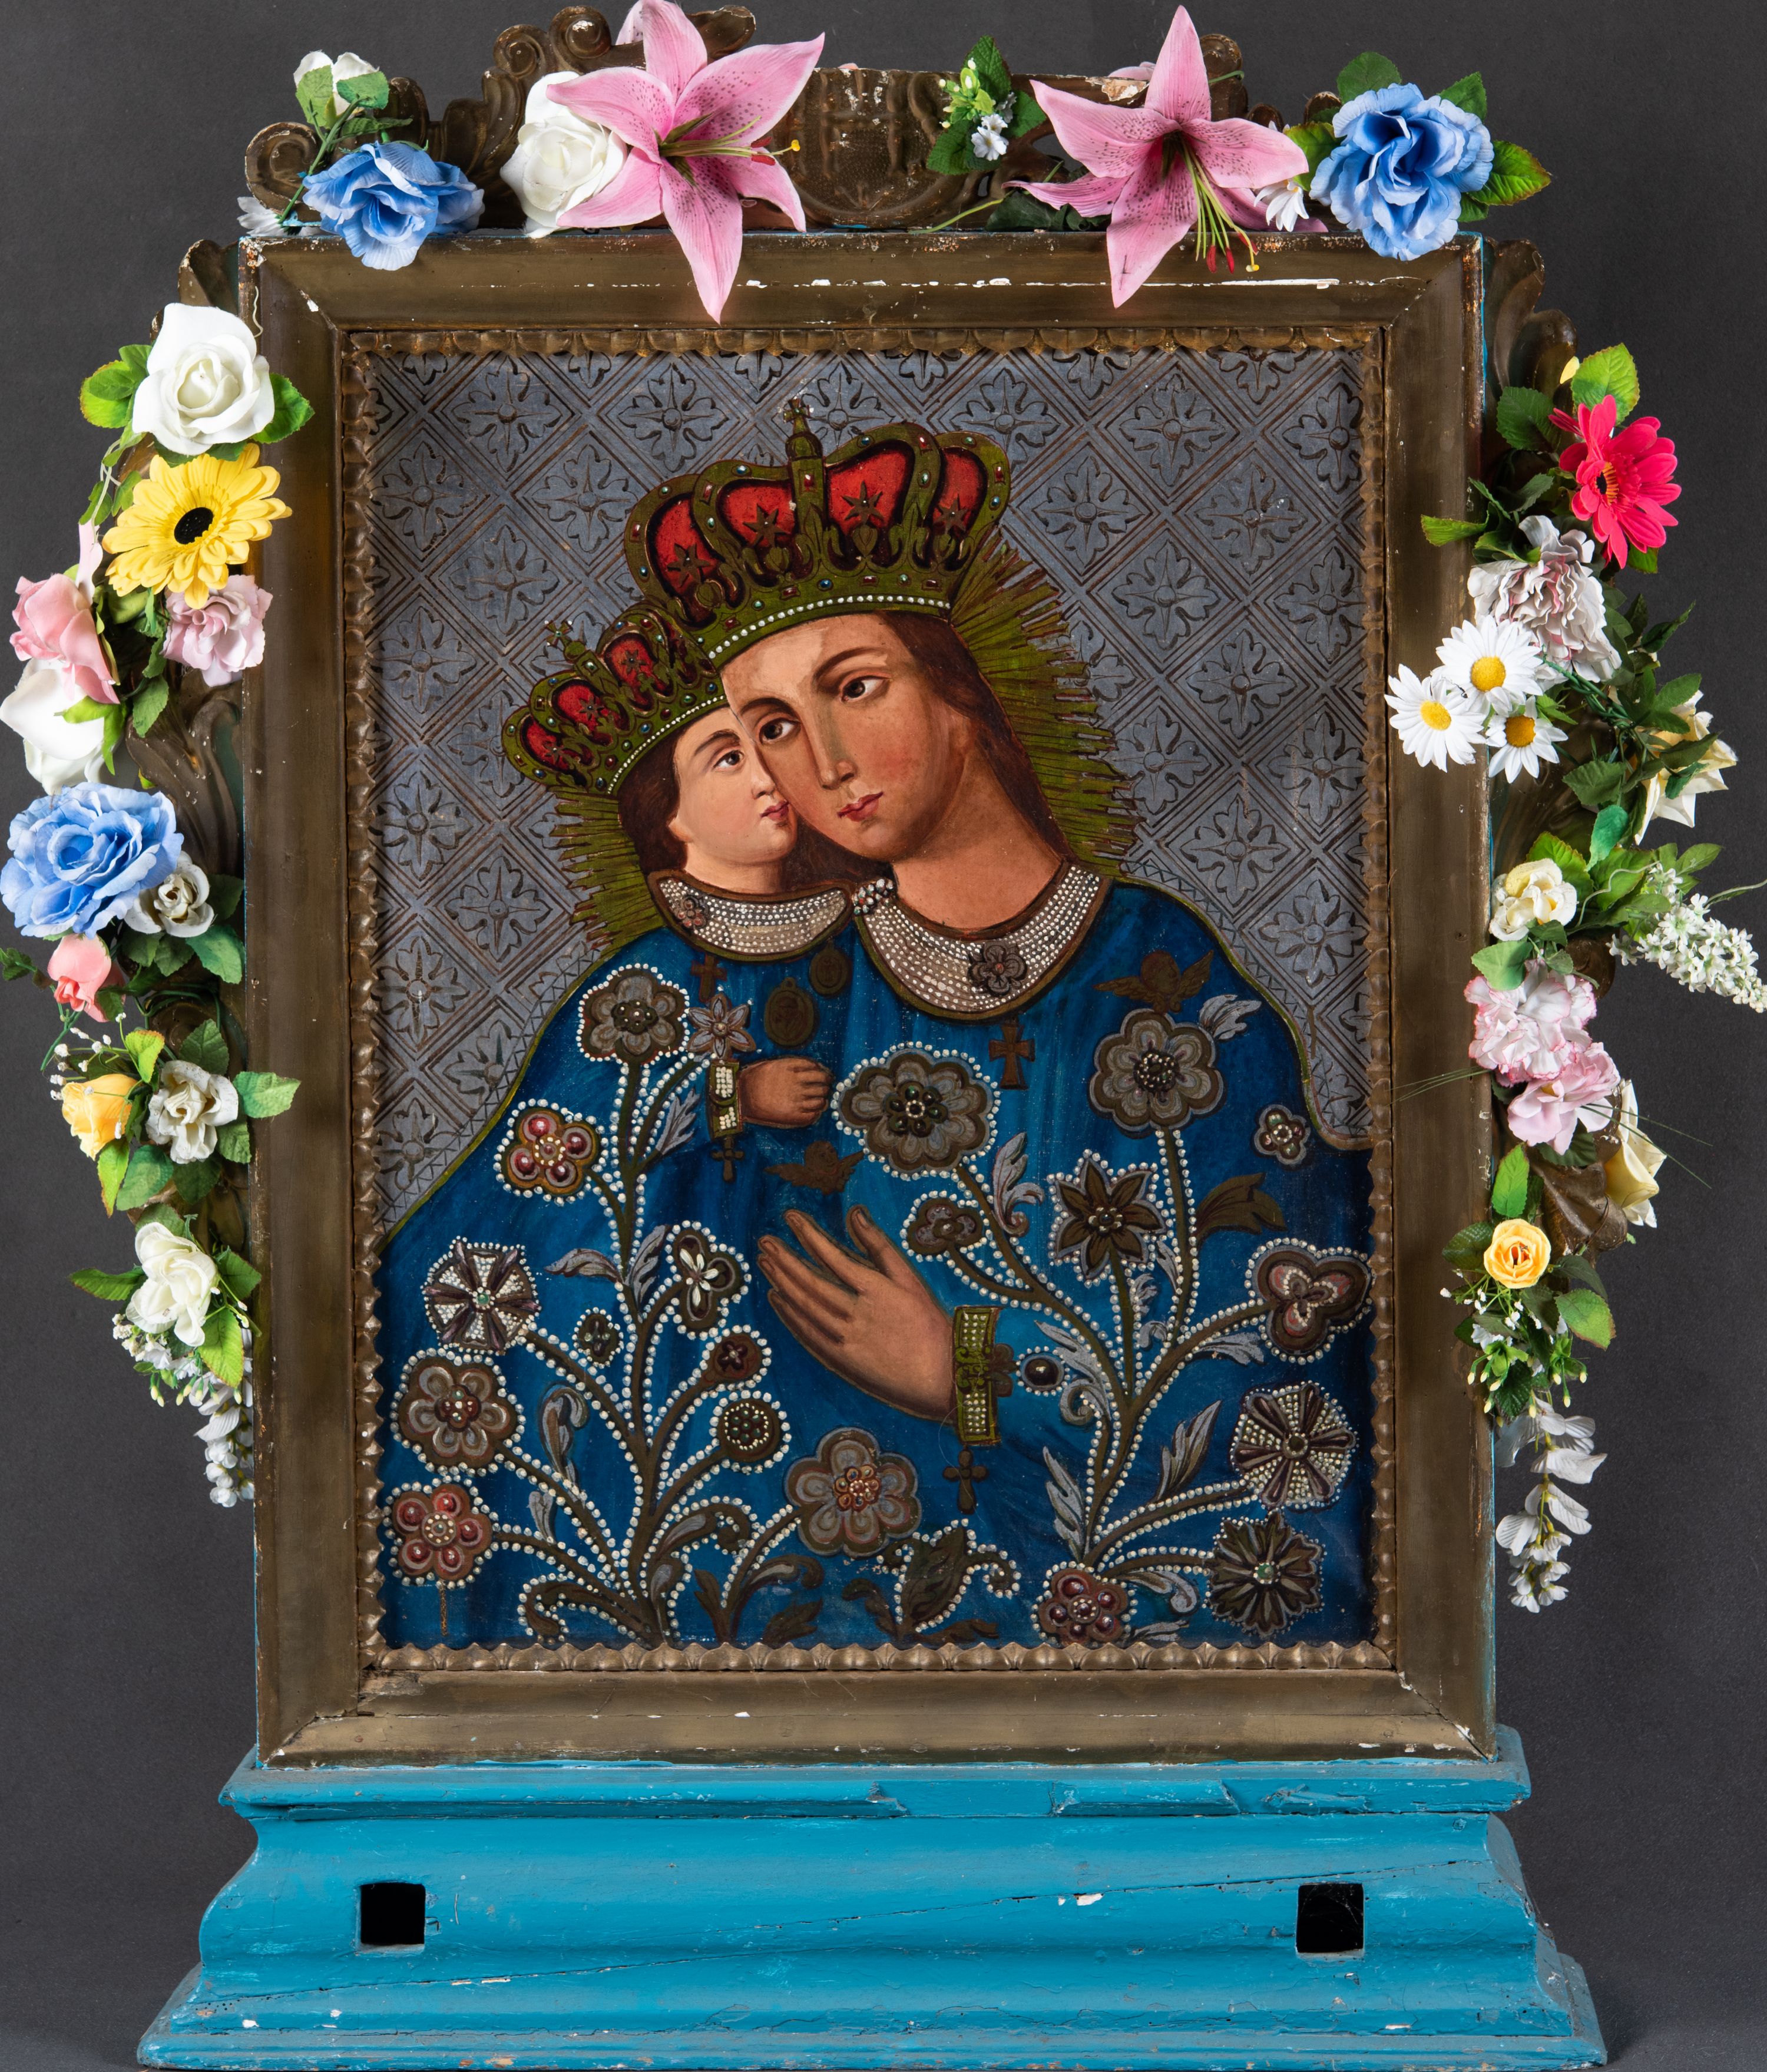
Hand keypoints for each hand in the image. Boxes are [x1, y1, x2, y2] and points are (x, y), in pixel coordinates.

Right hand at [740, 1055, 831, 1127]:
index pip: (817, 1069)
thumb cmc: (753, 1079)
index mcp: (792, 1069)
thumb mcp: (772, 1064)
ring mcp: (796, 1100)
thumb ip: (791, 1065)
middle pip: (822, 1083)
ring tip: (820, 1099)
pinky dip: (816, 1112)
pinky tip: (814, 1110)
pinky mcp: (793, 1115)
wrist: (741, 1096)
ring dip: (822, 1099)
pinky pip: (813, 1114)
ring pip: (820, 1100)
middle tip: (824, 1087)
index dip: (822, 1072)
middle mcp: (797, 1083)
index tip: (823, 1075)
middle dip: (825, 1085)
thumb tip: (810, 1067)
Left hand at [758, 1205, 954, 1420]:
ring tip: (765, 1263)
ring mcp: (846, 1339)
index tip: (790, 1217)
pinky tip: (776, 1299)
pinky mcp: (841, 1361)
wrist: (941, 1378)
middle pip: (811, 1282)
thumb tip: (855, 1214)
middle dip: (785, 1259)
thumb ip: (880, 1247)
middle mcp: (857, 1314)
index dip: (808, 1235)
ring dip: (782, 1283)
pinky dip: (789, 1316)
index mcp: (877, 1290)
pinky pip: (808, 1334)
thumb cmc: (930, 1325)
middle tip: (764, 1241)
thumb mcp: (911, 1280)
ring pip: (805, 1307)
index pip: (833, 1256)